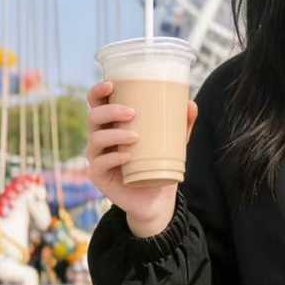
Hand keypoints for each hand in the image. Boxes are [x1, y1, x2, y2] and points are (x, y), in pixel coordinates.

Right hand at [86, 80, 198, 228]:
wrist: (156, 199)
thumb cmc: (159, 164)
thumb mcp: (173, 143)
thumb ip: (181, 124)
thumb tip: (191, 104)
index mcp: (112, 124)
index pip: (97, 103)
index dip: (98, 91)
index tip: (111, 84)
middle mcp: (101, 138)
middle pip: (93, 116)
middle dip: (110, 111)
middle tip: (132, 112)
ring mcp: (97, 157)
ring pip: (96, 139)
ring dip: (115, 134)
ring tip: (135, 137)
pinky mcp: (98, 175)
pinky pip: (100, 163)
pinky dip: (114, 157)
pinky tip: (126, 156)